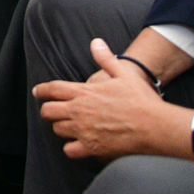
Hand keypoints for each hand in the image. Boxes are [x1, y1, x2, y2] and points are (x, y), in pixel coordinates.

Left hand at [34, 38, 193, 160]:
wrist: (156, 126)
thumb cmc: (141, 100)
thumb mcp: (123, 74)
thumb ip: (106, 58)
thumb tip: (96, 43)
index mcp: (84, 92)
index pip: (53, 89)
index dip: (42, 90)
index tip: (38, 92)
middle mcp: (79, 111)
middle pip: (48, 111)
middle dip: (48, 111)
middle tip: (53, 112)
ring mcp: (83, 130)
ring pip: (57, 130)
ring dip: (61, 128)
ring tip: (68, 127)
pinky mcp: (92, 148)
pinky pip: (70, 150)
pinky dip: (71, 148)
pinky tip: (78, 145)